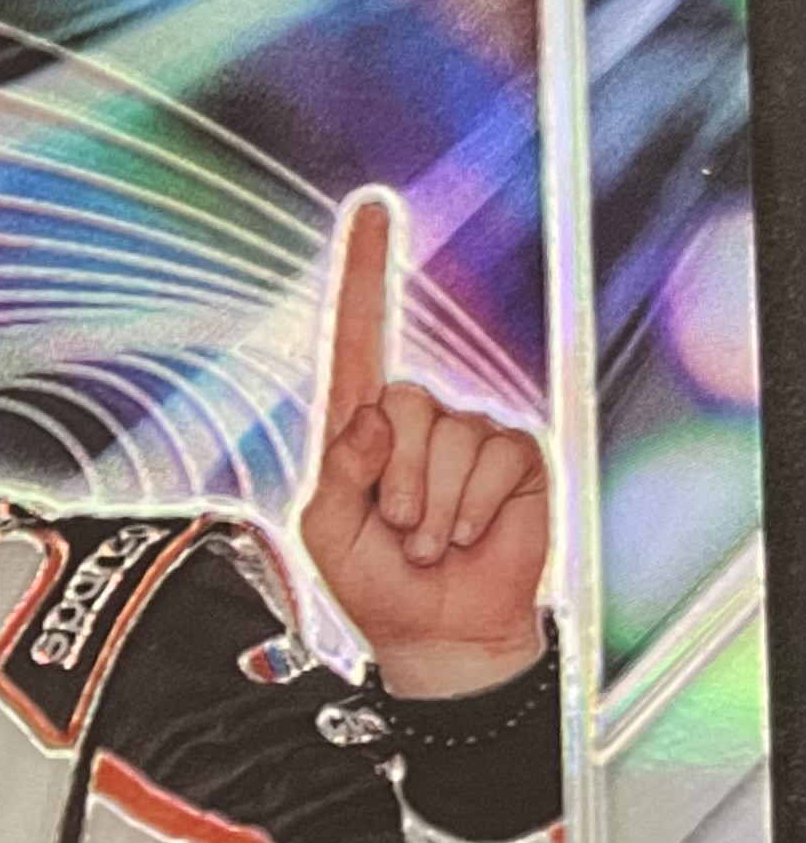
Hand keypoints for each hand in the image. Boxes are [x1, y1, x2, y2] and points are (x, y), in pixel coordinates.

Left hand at [297, 193, 550, 698]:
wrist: (439, 635)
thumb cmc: (376, 583)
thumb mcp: (327, 531)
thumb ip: (337, 470)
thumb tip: (373, 414)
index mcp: (364, 427)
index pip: (359, 339)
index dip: (366, 273)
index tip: (374, 207)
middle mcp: (419, 418)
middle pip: (401, 400)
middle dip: (394, 479)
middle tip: (399, 533)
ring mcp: (471, 434)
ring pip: (446, 435)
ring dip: (431, 505)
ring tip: (428, 544)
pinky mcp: (515, 456)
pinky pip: (492, 457)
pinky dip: (471, 508)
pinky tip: (465, 537)